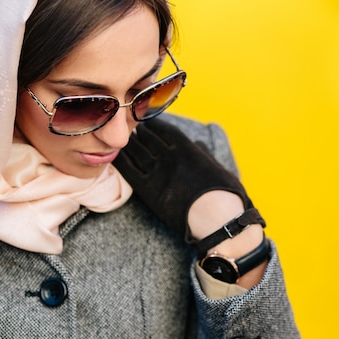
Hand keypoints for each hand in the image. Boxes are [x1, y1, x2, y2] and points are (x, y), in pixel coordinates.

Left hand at [113, 119, 260, 248]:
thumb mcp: (216, 166)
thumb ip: (203, 154)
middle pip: (147, 138)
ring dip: (128, 144)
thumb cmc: (223, 193)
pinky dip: (121, 161)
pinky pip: (129, 171)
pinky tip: (115, 156)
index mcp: (186, 147)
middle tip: (131, 130)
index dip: (154, 124)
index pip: (164, 129)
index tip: (148, 121)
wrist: (215, 217)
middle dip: (138, 132)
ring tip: (123, 141)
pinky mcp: (148, 189)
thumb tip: (199, 145)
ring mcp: (156, 171)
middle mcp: (169, 155)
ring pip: (135, 151)